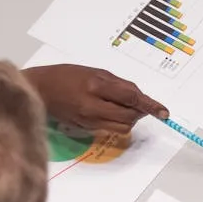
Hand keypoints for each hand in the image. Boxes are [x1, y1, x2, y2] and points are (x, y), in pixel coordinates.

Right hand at [23, 64, 167, 133]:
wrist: (39, 90)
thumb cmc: (65, 75)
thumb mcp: (94, 72)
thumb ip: (118, 84)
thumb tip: (139, 97)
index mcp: (96, 86)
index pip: (131, 98)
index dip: (150, 105)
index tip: (164, 112)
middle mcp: (93, 107)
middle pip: (129, 117)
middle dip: (139, 112)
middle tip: (139, 104)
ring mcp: (89, 121)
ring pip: (122, 127)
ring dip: (129, 119)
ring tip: (123, 107)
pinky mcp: (85, 130)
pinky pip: (110, 129)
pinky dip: (116, 122)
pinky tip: (110, 111)